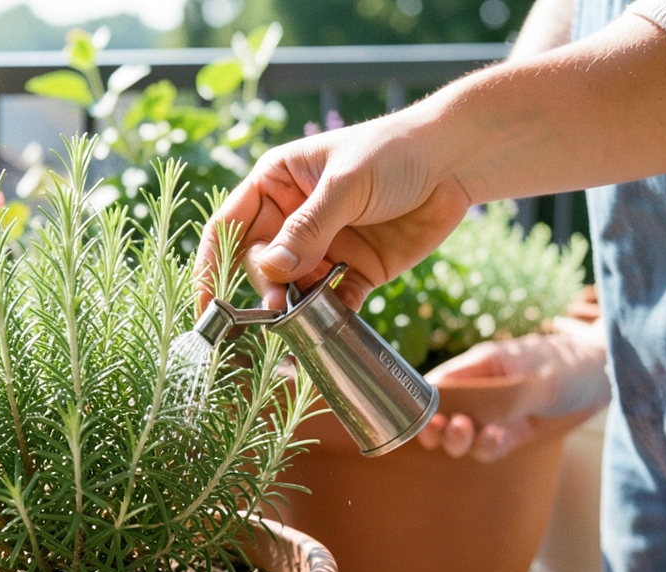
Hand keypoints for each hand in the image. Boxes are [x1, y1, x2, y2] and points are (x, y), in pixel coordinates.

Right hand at [193, 111, 469, 311]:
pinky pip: (332, 304)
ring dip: (294, 309)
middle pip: (259, 264)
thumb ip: (309, 228)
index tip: (207, 303)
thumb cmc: (394, 151)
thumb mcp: (346, 184)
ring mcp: (324, 248)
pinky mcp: (355, 272)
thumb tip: (270, 271)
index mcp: (276, 184)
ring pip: (293, 289)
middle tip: (276, 305)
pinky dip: (328, 319)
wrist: (458, 160)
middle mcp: (293, 219)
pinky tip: (331, 326)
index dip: (212, 264)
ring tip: (301, 323)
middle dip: (264, 287)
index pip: (228, 227)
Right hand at [417, 319, 609, 461]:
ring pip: (463, 435)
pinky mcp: (512, 434)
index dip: (422, 401)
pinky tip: (496, 441)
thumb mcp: (538, 377)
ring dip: (459, 440)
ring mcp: (496, 414)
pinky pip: (489, 448)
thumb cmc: (573, 364)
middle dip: (436, 425)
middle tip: (446, 428)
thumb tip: (470, 415)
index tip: (420, 416)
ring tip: (469, 434)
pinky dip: (487, 449)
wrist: (610, 377)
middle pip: (442, 413)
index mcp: (480, 365)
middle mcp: (482, 391)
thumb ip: (503, 397)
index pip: (437, 382)